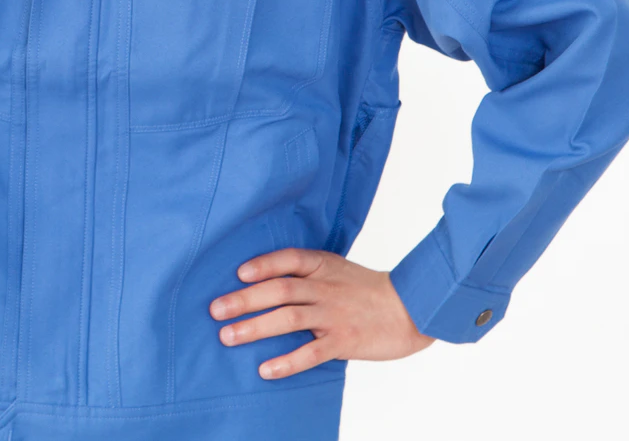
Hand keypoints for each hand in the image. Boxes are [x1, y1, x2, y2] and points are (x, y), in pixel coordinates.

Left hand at [208, 248, 435, 378]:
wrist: (413, 309)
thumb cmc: (369, 291)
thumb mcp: (338, 271)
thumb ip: (307, 274)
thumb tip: (264, 283)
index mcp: (324, 266)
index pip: (289, 259)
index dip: (262, 265)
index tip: (238, 274)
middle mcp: (326, 288)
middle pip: (279, 289)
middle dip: (244, 300)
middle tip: (215, 310)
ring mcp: (334, 315)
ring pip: (288, 318)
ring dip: (255, 328)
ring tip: (228, 336)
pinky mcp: (344, 341)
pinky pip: (310, 353)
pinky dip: (286, 362)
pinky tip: (266, 369)